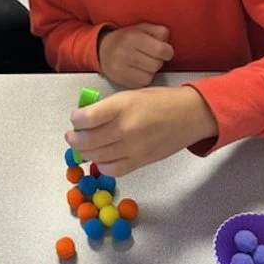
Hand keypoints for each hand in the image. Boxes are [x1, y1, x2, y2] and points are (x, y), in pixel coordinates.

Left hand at [66, 86, 217, 175]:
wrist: (190, 115)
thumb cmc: (160, 101)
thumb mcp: (131, 94)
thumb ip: (108, 107)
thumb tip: (86, 119)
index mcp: (122, 105)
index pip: (87, 118)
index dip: (76, 119)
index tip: (76, 118)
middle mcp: (125, 128)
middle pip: (87, 141)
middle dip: (74, 139)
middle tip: (72, 136)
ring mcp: (132, 148)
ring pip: (96, 156)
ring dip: (85, 152)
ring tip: (83, 146)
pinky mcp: (139, 161)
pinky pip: (112, 169)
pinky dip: (102, 165)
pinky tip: (101, 157)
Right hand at [98, 24, 173, 87]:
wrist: (102, 51)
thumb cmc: (127, 39)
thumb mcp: (142, 28)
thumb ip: (158, 31)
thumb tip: (167, 42)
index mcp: (133, 37)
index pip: (162, 50)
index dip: (167, 51)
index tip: (163, 50)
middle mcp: (125, 53)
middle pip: (157, 64)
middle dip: (158, 61)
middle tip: (150, 56)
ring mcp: (121, 69)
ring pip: (150, 76)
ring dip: (151, 71)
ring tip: (143, 64)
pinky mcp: (121, 81)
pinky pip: (142, 83)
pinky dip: (143, 78)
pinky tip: (137, 71)